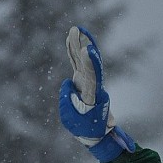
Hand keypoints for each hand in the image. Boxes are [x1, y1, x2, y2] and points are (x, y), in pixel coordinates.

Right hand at [58, 26, 134, 162]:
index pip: (92, 76)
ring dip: (78, 45)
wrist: (94, 133)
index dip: (91, 63)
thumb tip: (68, 84)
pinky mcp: (82, 81)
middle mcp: (92, 85)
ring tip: (75, 29)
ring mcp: (87, 82)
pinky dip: (74, 53)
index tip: (88, 50)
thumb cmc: (84, 128)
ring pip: (82, 60)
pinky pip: (77, 64)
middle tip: (78, 31)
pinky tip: (71, 40)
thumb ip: (68, 100)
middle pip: (87, 63)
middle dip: (82, 46)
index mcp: (93, 95)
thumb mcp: (73, 118)